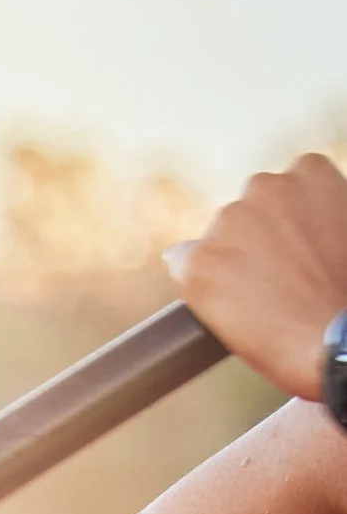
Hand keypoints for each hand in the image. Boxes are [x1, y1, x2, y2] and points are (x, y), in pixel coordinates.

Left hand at [176, 152, 346, 402]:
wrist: (340, 340)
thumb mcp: (346, 231)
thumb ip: (320, 212)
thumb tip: (289, 229)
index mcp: (308, 173)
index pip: (285, 189)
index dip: (291, 225)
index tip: (302, 251)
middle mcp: (264, 187)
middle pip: (246, 212)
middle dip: (256, 240)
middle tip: (282, 280)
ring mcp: (227, 223)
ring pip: (216, 240)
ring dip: (229, 263)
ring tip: (266, 301)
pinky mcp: (199, 263)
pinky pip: (183, 264)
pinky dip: (200, 285)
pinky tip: (229, 308)